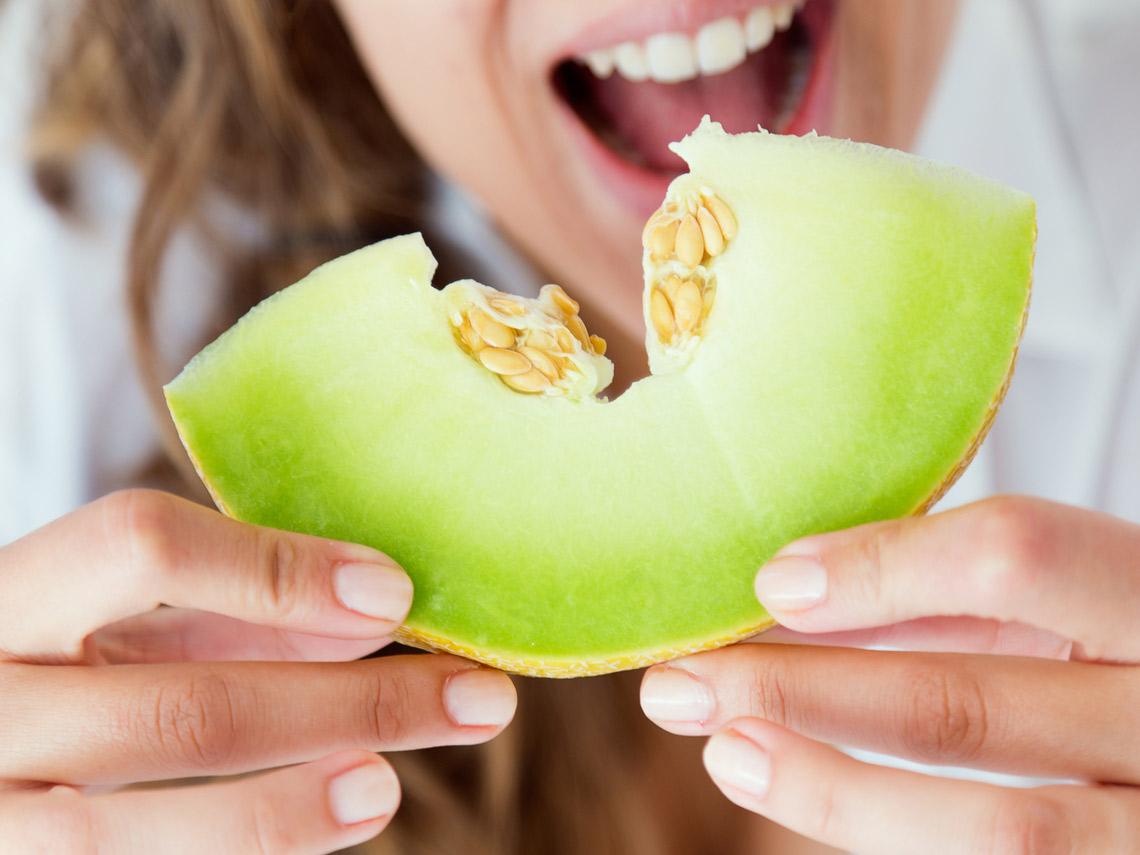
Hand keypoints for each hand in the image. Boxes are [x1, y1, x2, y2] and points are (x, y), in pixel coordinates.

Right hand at [0, 489, 515, 853]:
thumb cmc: (34, 671)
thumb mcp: (105, 623)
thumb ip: (218, 615)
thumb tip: (370, 611)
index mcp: (3, 600)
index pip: (134, 546)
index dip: (272, 569)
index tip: (393, 592)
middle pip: (177, 711)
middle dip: (346, 708)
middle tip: (478, 699)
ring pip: (128, 834)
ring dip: (283, 810)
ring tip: (388, 788)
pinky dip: (239, 851)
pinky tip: (320, 825)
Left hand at [639, 496, 1139, 853]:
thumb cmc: (1126, 639)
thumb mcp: (1064, 592)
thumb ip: (951, 589)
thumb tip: (790, 597)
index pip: (1019, 558)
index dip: (883, 568)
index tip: (771, 584)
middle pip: (971, 711)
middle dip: (804, 694)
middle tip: (681, 685)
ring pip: (998, 830)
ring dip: (833, 790)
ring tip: (728, 752)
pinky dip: (892, 832)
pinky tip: (814, 794)